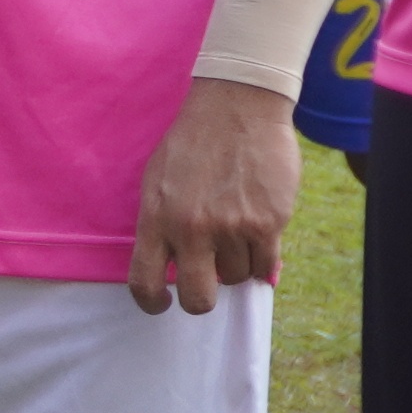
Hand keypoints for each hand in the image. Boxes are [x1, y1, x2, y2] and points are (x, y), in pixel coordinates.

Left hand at [128, 71, 298, 312]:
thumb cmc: (192, 144)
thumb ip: (162, 224)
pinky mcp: (267, 223)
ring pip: (236, 278)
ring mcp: (231, 227)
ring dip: (236, 265)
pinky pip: (266, 265)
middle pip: (198, 298)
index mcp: (155, 218)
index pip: (144, 280)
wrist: (235, 108)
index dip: (152, 302)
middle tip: (207, 282)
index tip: (161, 304)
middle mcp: (190, 229)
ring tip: (234, 233)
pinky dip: (262, 261)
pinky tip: (258, 240)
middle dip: (202, 298)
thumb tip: (173, 265)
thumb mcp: (157, 182)